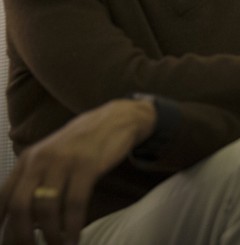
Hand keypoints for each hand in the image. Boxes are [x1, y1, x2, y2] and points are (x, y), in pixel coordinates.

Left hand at [0, 99, 155, 244]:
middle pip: (20, 206)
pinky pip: (74, 203)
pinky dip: (73, 226)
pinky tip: (74, 239)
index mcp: (27, 159)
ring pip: (47, 207)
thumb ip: (36, 181)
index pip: (3, 198)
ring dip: (50, 235)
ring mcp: (63, 162)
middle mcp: (40, 160)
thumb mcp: (52, 156)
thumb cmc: (83, 144)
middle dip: (22, 236)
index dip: (1, 225)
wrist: (116, 118)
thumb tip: (26, 221)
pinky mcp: (87, 165)